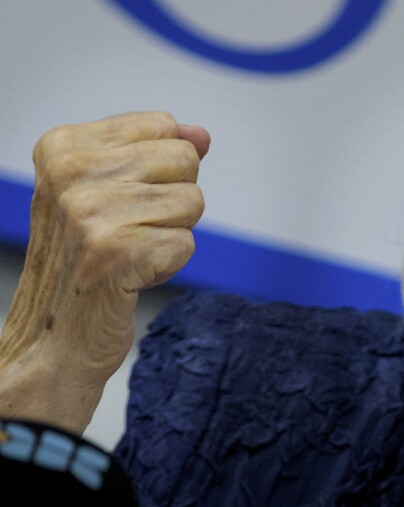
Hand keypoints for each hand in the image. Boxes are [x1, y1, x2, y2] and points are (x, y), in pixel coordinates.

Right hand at [0, 112, 208, 432]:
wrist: (54, 337)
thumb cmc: (87, 260)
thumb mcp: (111, 192)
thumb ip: (157, 155)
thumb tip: (201, 134)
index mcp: (63, 146)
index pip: (164, 125)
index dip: (162, 169)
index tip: (124, 200)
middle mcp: (69, 171)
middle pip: (184, 159)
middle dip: (174, 201)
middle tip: (131, 230)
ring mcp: (87, 211)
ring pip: (192, 201)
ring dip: (171, 234)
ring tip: (129, 253)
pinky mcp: (113, 250)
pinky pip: (187, 243)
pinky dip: (168, 265)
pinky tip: (130, 277)